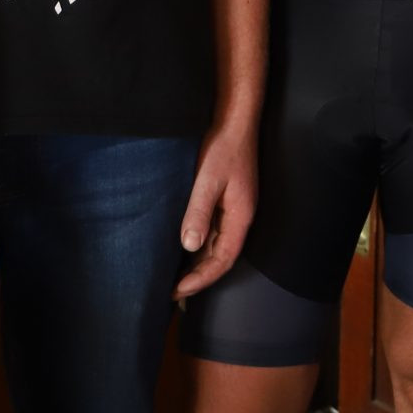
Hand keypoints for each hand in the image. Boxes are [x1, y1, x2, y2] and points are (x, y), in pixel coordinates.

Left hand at [173, 120, 255, 299]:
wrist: (235, 120)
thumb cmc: (223, 147)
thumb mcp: (208, 179)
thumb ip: (199, 211)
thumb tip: (189, 246)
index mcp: (240, 216)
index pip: (223, 259)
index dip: (202, 279)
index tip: (179, 291)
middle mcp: (240, 217)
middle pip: (222, 257)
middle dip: (199, 277)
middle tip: (172, 292)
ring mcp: (234, 209)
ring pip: (217, 245)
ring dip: (199, 263)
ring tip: (175, 277)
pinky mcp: (226, 200)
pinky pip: (214, 231)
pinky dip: (199, 245)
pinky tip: (183, 248)